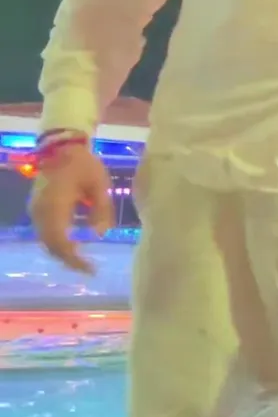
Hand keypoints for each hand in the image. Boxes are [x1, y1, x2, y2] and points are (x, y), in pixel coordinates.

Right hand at [29, 143, 113, 273]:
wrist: (60, 147)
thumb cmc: (83, 164)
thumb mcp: (100, 184)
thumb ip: (101, 209)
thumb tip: (99, 234)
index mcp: (56, 205)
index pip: (59, 241)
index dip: (73, 258)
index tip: (89, 268)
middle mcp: (41, 211)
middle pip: (50, 244)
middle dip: (68, 259)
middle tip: (89, 269)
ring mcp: (36, 210)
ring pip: (45, 240)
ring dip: (61, 252)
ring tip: (82, 261)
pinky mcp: (37, 208)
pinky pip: (44, 232)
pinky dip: (56, 242)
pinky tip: (72, 247)